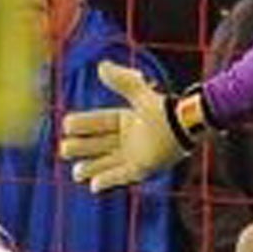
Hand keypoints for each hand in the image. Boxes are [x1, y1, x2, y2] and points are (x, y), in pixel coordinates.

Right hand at [57, 62, 186, 191]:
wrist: (187, 127)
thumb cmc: (165, 110)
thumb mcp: (141, 95)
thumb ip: (123, 81)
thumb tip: (101, 66)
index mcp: (127, 119)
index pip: (98, 122)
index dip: (82, 124)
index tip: (67, 124)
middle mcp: (129, 137)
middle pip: (97, 144)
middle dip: (80, 147)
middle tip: (65, 149)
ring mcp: (135, 154)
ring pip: (105, 162)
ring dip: (91, 168)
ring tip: (77, 172)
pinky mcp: (143, 168)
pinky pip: (121, 176)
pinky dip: (107, 180)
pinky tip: (93, 185)